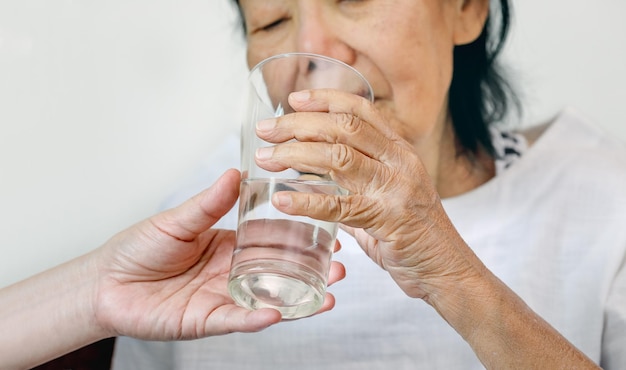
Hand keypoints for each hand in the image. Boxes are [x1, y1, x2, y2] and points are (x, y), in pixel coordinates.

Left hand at [92, 168, 345, 339]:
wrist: (105, 282)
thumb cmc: (139, 248)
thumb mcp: (178, 220)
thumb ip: (209, 204)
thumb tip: (237, 173)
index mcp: (228, 245)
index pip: (273, 242)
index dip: (300, 239)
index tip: (328, 233)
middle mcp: (231, 273)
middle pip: (279, 274)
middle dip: (310, 272)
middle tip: (341, 267)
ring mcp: (222, 298)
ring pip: (267, 301)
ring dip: (298, 300)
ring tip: (328, 294)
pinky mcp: (206, 321)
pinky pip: (236, 320)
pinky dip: (257, 318)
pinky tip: (279, 313)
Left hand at [254, 89, 475, 298]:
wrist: (449, 271)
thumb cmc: (417, 236)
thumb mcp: (389, 200)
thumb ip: (356, 189)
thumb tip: (317, 186)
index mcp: (400, 152)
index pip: (361, 110)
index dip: (325, 99)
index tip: (294, 99)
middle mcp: (400, 162)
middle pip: (343, 128)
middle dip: (298, 124)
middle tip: (265, 130)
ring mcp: (396, 189)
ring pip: (338, 158)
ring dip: (295, 155)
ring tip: (266, 159)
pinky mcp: (387, 220)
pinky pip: (339, 206)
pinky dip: (306, 202)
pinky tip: (281, 201)